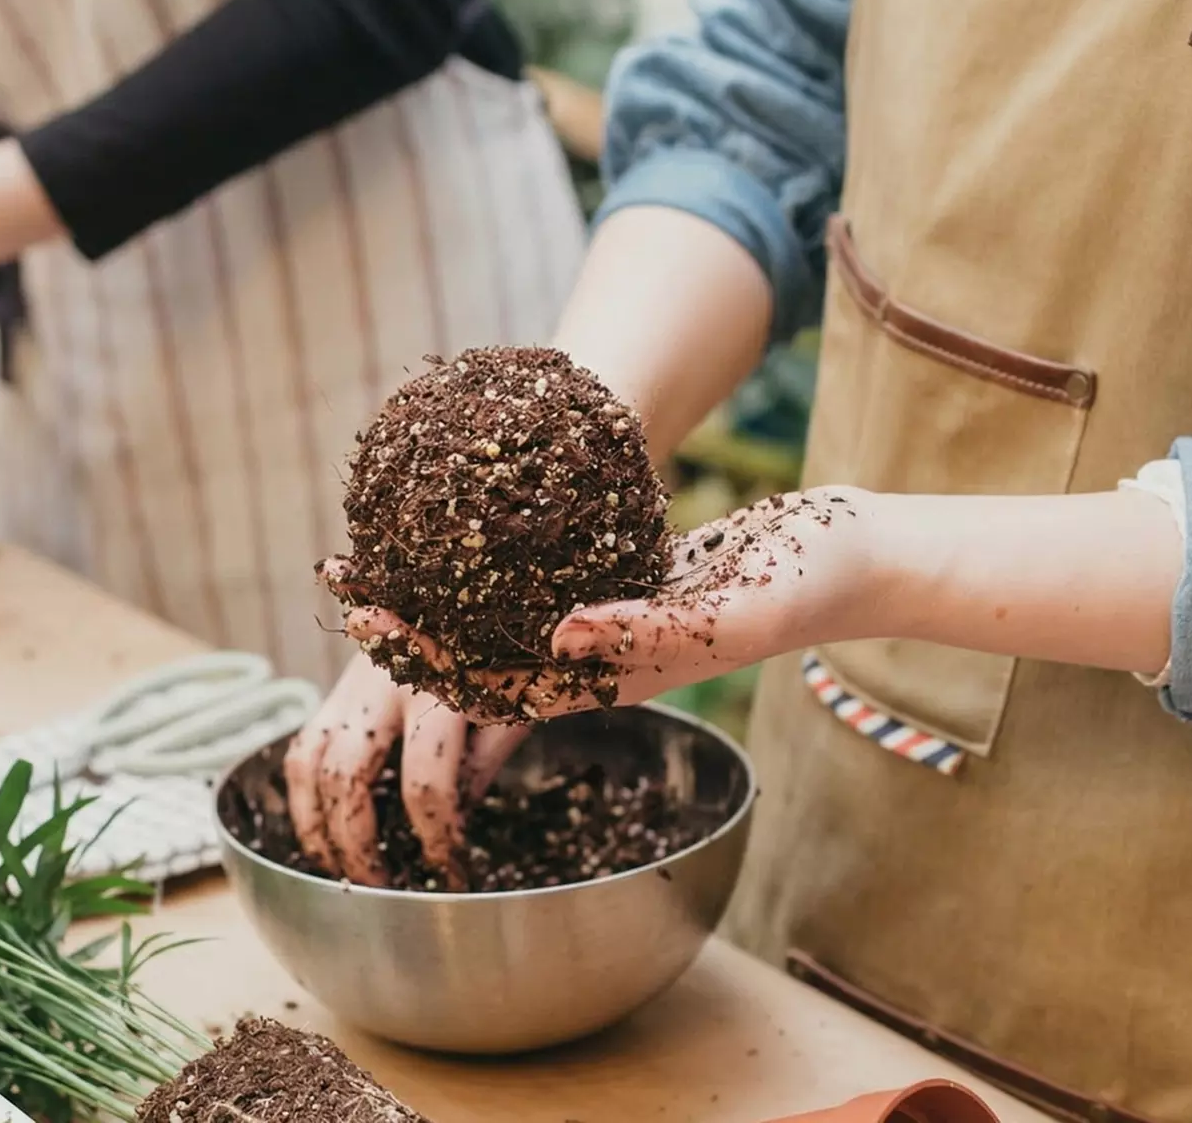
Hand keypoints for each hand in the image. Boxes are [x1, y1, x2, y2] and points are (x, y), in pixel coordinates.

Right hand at [284, 654, 530, 885]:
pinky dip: (303, 798)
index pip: (427, 780)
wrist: (464, 593)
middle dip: (359, 845)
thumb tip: (453, 825)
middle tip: (383, 885)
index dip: (437, 836)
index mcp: (441, 687)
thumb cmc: (500, 653)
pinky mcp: (335, 693)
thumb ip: (481, 762)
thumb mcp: (512, 702)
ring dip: (316, 828)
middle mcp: (383, 684)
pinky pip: (301, 749)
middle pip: (348, 778)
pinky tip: (322, 834)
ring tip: (340, 871)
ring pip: (308, 764)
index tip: (453, 870)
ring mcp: (351, 687)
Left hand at [333, 490, 870, 722]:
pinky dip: (491, 548)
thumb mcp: (731, 611)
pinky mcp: (621, 574)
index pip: (493, 682)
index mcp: (613, 676)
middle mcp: (597, 653)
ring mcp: (607, 615)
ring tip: (379, 540)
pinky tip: (459, 509)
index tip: (362, 614)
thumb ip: (648, 627)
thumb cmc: (804, 587)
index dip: (420, 658)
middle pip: (479, 649)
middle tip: (339, 572)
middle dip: (406, 617)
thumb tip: (558, 637)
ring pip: (501, 610)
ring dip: (437, 582)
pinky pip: (541, 567)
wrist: (852, 557)